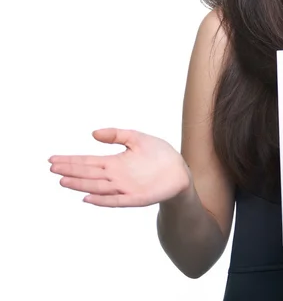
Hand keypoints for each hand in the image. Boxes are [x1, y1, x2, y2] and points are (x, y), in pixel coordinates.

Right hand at [49, 128, 190, 206]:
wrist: (180, 171)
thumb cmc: (159, 155)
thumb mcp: (138, 138)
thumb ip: (117, 135)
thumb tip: (92, 133)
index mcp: (114, 162)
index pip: (87, 162)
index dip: (71, 161)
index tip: (53, 159)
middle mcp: (115, 176)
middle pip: (88, 174)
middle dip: (70, 171)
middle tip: (51, 168)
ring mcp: (124, 188)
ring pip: (97, 187)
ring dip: (80, 185)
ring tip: (63, 181)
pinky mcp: (135, 198)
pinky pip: (115, 201)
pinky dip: (101, 200)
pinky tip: (87, 198)